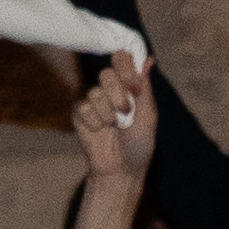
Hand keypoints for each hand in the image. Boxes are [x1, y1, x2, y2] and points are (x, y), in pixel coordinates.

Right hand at [67, 48, 155, 228]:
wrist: (121, 169)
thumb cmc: (140, 144)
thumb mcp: (148, 115)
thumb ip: (145, 86)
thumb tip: (149, 59)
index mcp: (129, 86)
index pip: (122, 58)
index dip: (125, 66)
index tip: (132, 84)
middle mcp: (111, 89)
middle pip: (107, 73)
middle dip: (118, 95)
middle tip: (126, 113)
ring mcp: (94, 101)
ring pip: (95, 93)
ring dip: (108, 114)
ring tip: (114, 128)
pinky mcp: (80, 114)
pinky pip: (83, 108)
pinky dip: (94, 123)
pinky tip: (100, 132)